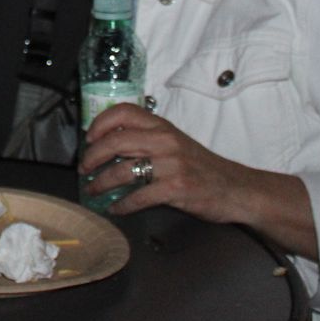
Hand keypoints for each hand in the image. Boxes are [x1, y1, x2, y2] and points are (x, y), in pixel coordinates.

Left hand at [78, 104, 315, 256]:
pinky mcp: (176, 188)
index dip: (100, 123)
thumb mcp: (174, 143)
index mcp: (162, 126)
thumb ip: (147, 139)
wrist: (236, 188)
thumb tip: (108, 145)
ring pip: (122, 170)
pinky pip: (138, 197)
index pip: (124, 112)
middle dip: (92, 157)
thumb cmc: (201, 166)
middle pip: (115, 141)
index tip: (88, 137)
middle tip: (84, 168)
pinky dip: (122, 205)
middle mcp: (165, 141)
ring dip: (101, 183)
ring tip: (93, 190)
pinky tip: (116, 209)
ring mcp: (171, 164)